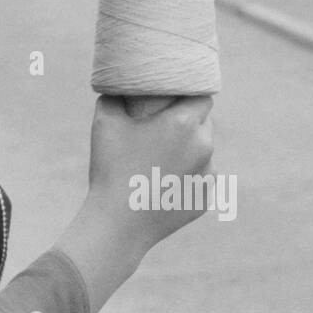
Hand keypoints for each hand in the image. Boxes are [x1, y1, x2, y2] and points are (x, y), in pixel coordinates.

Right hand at [86, 94, 213, 253]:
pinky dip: (186, 177)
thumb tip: (121, 89)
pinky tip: (162, 182)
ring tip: (159, 159)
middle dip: (188, 122)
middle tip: (161, 127)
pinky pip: (200, 179)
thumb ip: (114, 96)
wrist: (118, 224)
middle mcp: (204, 147)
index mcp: (184, 123)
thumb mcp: (105, 121)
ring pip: (204, 152)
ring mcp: (207, 175)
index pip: (203, 96)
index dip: (190, 94)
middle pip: (205, 124)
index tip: (175, 97)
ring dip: (188, 150)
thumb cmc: (110, 168)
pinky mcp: (204, 199)